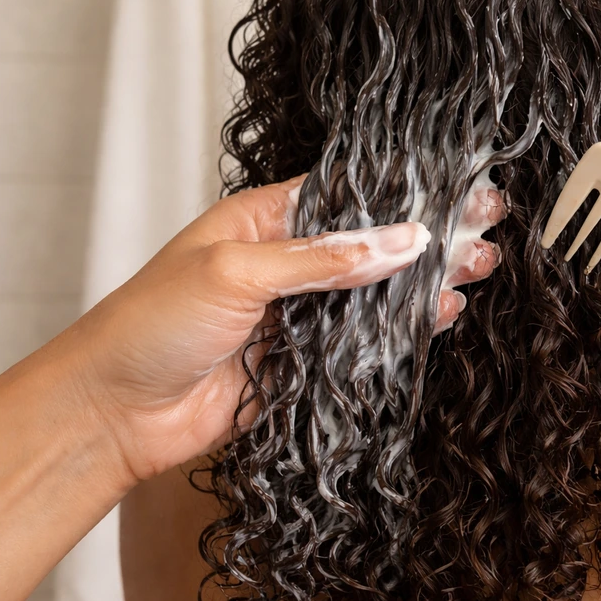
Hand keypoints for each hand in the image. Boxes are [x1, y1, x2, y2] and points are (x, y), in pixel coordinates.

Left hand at [56, 174, 504, 482]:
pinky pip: (366, 342)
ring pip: (378, 293)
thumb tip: (402, 241)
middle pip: (374, 244)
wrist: (114, 413)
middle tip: (486, 228)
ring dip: (428, 282)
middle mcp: (288, 264)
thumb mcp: (236, 272)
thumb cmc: (150, 323)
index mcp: (265, 221)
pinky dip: (406, 329)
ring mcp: (301, 315)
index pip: (349, 195)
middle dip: (431, 236)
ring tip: (480, 267)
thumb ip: (323, 259)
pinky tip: (442, 314)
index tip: (459, 187)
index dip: (405, 191)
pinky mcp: (307, 363)